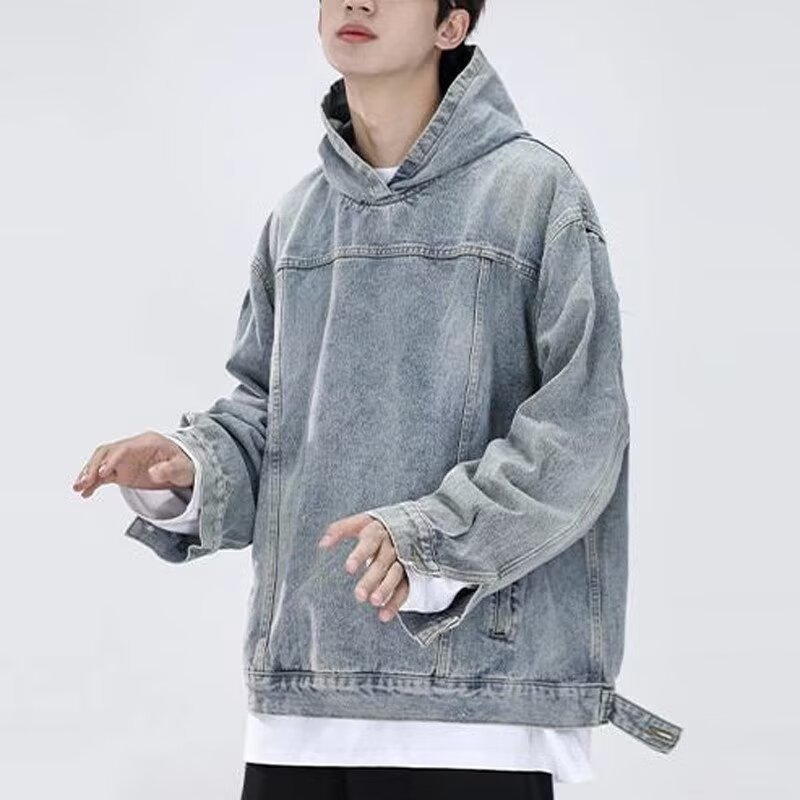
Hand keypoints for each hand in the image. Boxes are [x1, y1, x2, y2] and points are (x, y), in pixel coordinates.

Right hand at [72, 430, 194, 497]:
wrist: (184, 469)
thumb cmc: (185, 464)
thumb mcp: (183, 468)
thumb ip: (169, 469)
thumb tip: (154, 472)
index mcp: (147, 442)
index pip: (124, 448)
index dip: (112, 459)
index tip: (102, 472)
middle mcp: (131, 448)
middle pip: (106, 452)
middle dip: (93, 466)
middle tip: (84, 481)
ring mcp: (124, 460)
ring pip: (100, 463)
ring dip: (88, 474)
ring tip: (78, 487)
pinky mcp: (121, 471)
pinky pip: (103, 475)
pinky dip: (93, 483)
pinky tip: (85, 493)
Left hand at [318, 512, 408, 622]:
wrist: (409, 526)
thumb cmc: (377, 528)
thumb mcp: (360, 522)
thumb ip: (340, 529)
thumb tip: (322, 544)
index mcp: (378, 532)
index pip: (369, 542)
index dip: (359, 555)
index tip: (348, 568)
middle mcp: (391, 547)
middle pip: (382, 563)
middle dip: (371, 579)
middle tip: (358, 595)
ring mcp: (402, 560)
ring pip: (395, 575)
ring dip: (385, 589)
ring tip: (374, 602)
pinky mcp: (408, 574)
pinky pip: (404, 589)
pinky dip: (395, 603)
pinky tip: (384, 615)